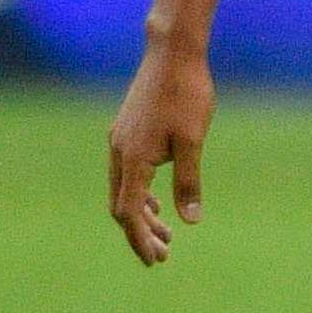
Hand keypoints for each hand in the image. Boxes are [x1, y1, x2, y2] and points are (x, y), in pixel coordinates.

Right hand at [107, 41, 213, 265]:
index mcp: (133, 159)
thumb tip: (189, 221)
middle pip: (122, 206)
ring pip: (122, 190)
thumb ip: (188, 181)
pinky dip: (139, 193)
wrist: (171, 53)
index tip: (155, 260)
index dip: (140, 239)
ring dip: (142, 215)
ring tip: (166, 235)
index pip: (128, 213)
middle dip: (141, 233)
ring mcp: (119, 141)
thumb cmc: (186, 94)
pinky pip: (126, 174)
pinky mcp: (126, 131)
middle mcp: (119, 152)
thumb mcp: (192, 141)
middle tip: (164, 256)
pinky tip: (156, 202)